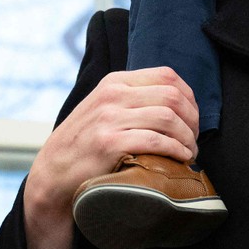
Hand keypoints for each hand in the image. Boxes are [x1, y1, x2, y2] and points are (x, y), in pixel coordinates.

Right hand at [22, 67, 200, 248]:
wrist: (53, 172)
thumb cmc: (85, 142)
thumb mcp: (104, 107)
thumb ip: (132, 98)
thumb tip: (177, 99)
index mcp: (115, 82)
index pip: (167, 76)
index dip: (189, 97)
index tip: (193, 118)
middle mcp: (112, 95)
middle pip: (172, 96)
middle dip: (193, 120)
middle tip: (194, 138)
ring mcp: (110, 118)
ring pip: (168, 118)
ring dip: (188, 137)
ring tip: (190, 151)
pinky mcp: (110, 144)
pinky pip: (156, 141)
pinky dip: (176, 150)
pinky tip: (180, 158)